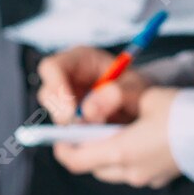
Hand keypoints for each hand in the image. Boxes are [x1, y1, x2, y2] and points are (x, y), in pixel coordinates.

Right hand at [36, 46, 153, 124]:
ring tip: (90, 130)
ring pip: (54, 113)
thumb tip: (89, 110)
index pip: (53, 67)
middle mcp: (70, 77)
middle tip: (77, 126)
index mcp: (81, 59)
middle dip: (60, 111)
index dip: (56, 87)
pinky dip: (74, 134)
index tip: (70, 109)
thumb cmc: (138, 89)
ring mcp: (68, 98)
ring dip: (69, 125)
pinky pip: (64, 127)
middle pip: (48, 92)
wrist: (145, 106)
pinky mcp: (71, 117)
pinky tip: (90, 136)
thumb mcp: (136, 87)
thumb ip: (117, 95)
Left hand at [52, 86, 181, 187]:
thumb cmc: (186, 113)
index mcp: (121, 151)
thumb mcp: (146, 95)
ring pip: (113, 169)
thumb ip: (114, 97)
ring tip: (116, 127)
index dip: (62, 148)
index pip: (76, 159)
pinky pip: (133, 170)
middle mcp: (131, 171)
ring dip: (107, 152)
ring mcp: (147, 178)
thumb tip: (93, 101)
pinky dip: (127, 156)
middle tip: (88, 126)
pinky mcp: (161, 177)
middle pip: (93, 165)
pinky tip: (140, 135)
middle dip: (86, 148)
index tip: (58, 135)